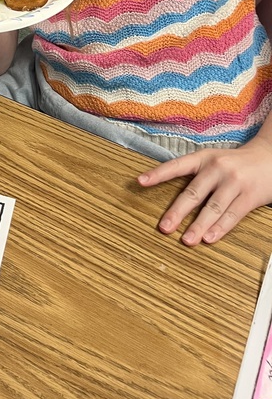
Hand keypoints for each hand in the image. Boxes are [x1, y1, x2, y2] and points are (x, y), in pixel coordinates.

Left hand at [138, 136, 271, 244]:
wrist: (271, 158)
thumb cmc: (235, 163)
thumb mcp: (214, 160)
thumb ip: (196, 174)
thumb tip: (172, 196)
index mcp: (204, 158)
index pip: (177, 165)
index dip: (158, 174)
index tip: (140, 181)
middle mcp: (217, 168)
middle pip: (193, 192)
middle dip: (177, 212)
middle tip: (164, 227)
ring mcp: (234, 183)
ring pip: (212, 207)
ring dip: (198, 226)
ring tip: (186, 240)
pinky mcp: (249, 196)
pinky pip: (232, 215)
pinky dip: (219, 228)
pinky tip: (209, 238)